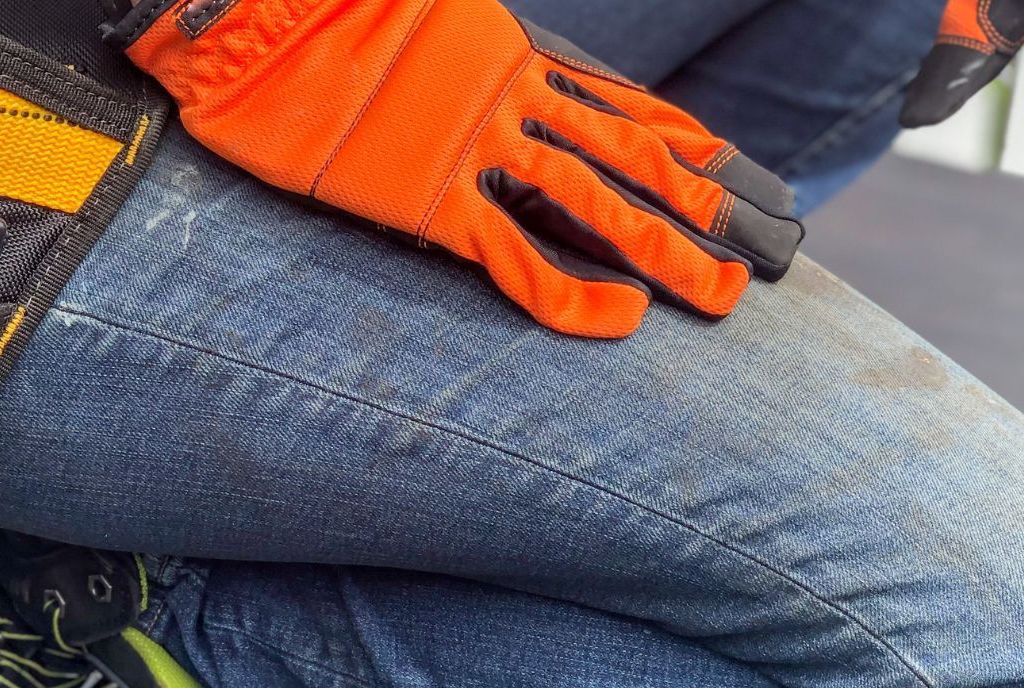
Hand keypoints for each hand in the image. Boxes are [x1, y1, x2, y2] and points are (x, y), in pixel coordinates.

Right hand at [108, 0, 802, 338]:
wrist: (249, 10)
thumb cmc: (315, 9)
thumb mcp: (417, 19)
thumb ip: (456, 56)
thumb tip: (481, 87)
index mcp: (510, 52)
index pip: (623, 107)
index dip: (688, 143)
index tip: (741, 173)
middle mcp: (510, 95)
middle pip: (635, 157)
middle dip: (709, 203)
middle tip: (773, 243)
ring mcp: (476, 146)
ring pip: (600, 203)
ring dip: (669, 249)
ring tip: (727, 294)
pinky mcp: (431, 198)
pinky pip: (516, 256)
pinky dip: (571, 292)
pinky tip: (621, 320)